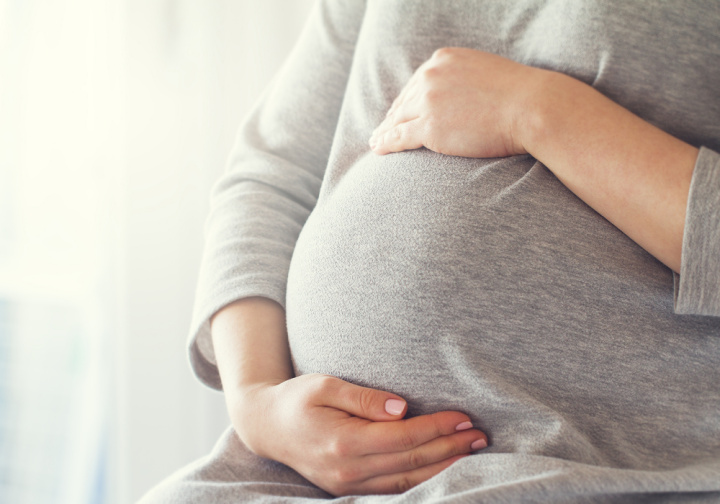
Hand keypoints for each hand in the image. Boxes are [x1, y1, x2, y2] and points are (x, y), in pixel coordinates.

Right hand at [230, 374, 487, 495]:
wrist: (267, 426)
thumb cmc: (297, 398)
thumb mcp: (325, 385)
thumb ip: (363, 398)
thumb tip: (401, 407)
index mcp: (343, 442)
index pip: (402, 438)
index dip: (436, 428)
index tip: (463, 417)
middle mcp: (347, 470)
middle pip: (410, 462)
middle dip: (449, 448)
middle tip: (480, 435)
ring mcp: (347, 485)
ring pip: (407, 482)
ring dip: (443, 467)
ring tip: (471, 452)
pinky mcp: (349, 489)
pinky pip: (394, 489)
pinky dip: (423, 480)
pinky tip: (442, 468)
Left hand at [369, 47, 543, 157]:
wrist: (532, 107)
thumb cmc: (518, 95)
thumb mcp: (484, 73)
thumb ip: (463, 79)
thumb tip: (457, 95)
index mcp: (442, 60)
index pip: (417, 82)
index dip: (406, 100)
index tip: (398, 112)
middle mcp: (430, 76)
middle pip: (404, 101)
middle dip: (393, 117)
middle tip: (382, 129)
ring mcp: (428, 102)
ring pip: (397, 119)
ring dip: (384, 132)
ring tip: (376, 142)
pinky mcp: (429, 128)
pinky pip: (399, 136)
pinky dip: (385, 143)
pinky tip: (377, 148)